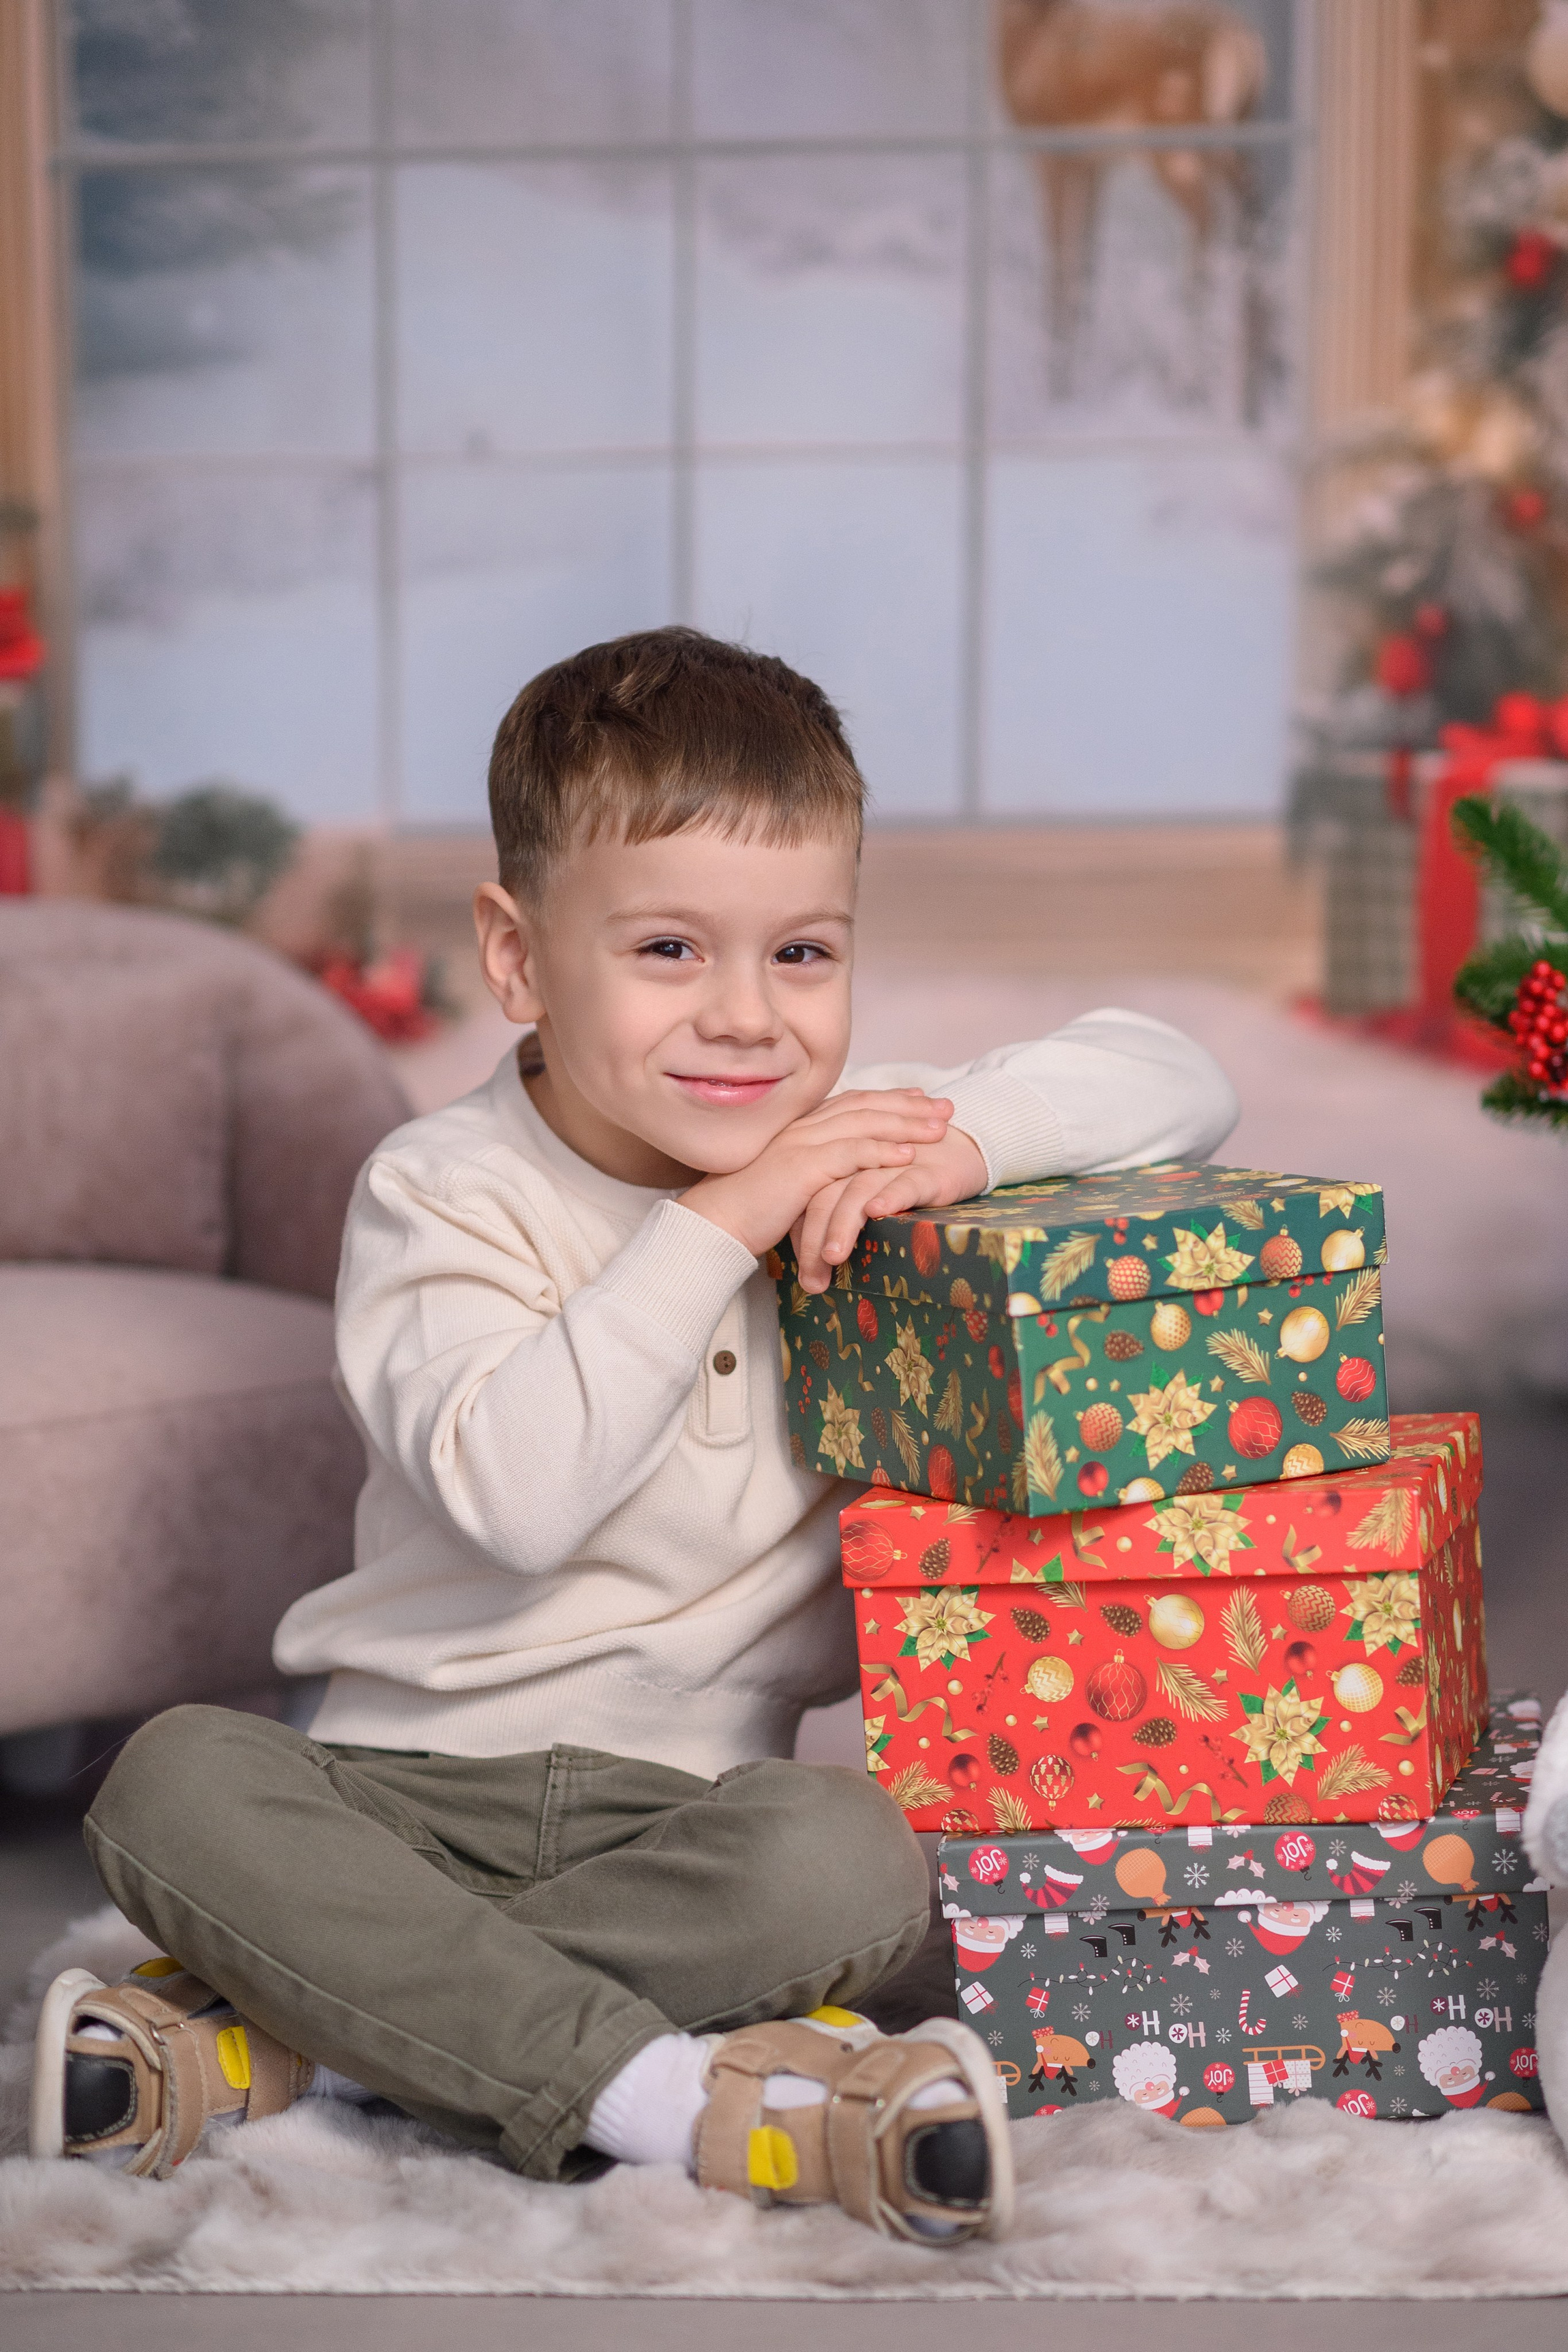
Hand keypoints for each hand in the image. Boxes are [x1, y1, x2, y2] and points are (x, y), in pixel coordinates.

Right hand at [679, 1090, 953, 1265]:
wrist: (714, 1223)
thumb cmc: (747, 1210)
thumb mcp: (786, 1183)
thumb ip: (813, 1173)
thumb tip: (837, 1182)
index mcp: (798, 1128)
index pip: (852, 1103)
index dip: (889, 1099)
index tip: (919, 1098)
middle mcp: (802, 1127)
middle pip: (866, 1105)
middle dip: (909, 1105)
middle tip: (945, 1106)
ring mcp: (802, 1144)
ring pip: (864, 1124)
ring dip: (906, 1124)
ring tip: (940, 1128)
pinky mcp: (801, 1168)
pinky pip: (850, 1154)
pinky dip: (882, 1151)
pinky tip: (908, 1155)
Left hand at [789, 1126, 987, 1291]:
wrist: (964, 1149)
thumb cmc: (909, 1177)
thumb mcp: (869, 1193)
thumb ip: (839, 1213)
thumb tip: (813, 1263)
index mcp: (841, 1162)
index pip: (807, 1195)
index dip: (798, 1233)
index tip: (798, 1271)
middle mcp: (861, 1160)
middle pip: (825, 1194)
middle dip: (814, 1239)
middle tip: (809, 1279)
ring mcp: (893, 1163)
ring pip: (858, 1190)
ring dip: (843, 1225)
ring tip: (832, 1257)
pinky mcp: (927, 1170)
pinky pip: (905, 1182)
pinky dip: (890, 1196)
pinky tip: (878, 1212)